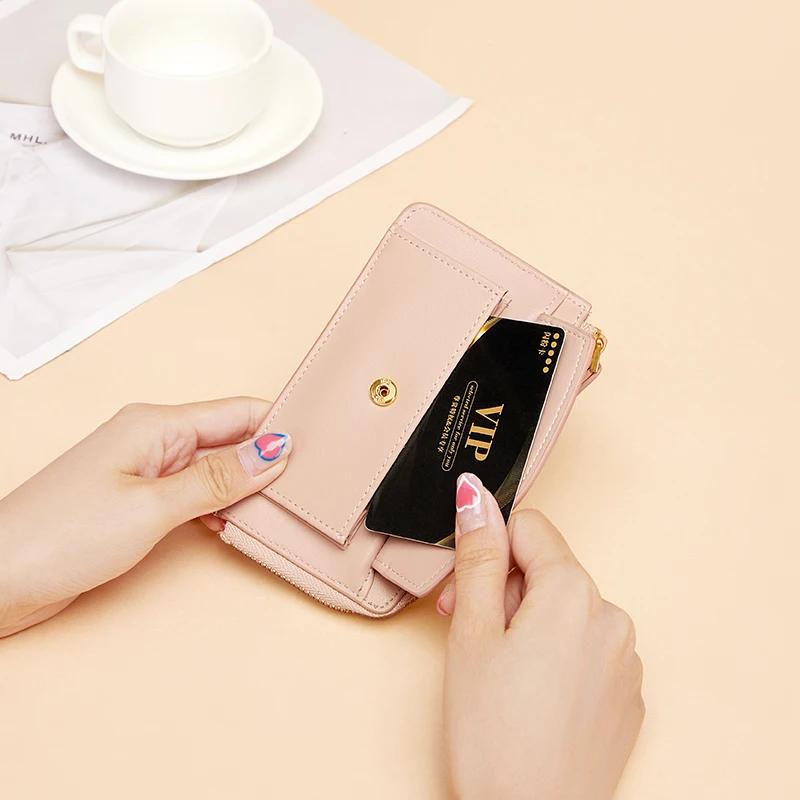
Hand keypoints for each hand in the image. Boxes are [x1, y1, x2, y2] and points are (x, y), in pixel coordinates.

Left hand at [0, 398, 290, 636]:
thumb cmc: (61, 535)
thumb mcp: (153, 507)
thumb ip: (218, 479)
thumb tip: (275, 451)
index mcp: (157, 425)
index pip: (238, 412)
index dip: (280, 424)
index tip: (321, 442)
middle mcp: (154, 441)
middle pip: (230, 439)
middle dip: (269, 458)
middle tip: (311, 483)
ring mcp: (145, 471)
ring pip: (215, 468)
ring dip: (246, 486)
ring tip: (283, 507)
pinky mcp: (138, 501)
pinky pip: (194, 493)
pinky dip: (220, 505)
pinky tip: (237, 524)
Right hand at [438, 474, 643, 799]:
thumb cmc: (494, 736)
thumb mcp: (472, 631)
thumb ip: (478, 556)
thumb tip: (476, 497)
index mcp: (574, 593)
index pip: (529, 527)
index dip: (490, 551)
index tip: (465, 586)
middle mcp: (611, 617)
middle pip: (547, 570)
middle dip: (504, 591)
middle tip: (469, 633)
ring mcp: (625, 659)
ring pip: (565, 610)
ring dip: (528, 624)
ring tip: (498, 672)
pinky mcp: (627, 694)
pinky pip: (587, 648)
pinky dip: (556, 657)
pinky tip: (530, 697)